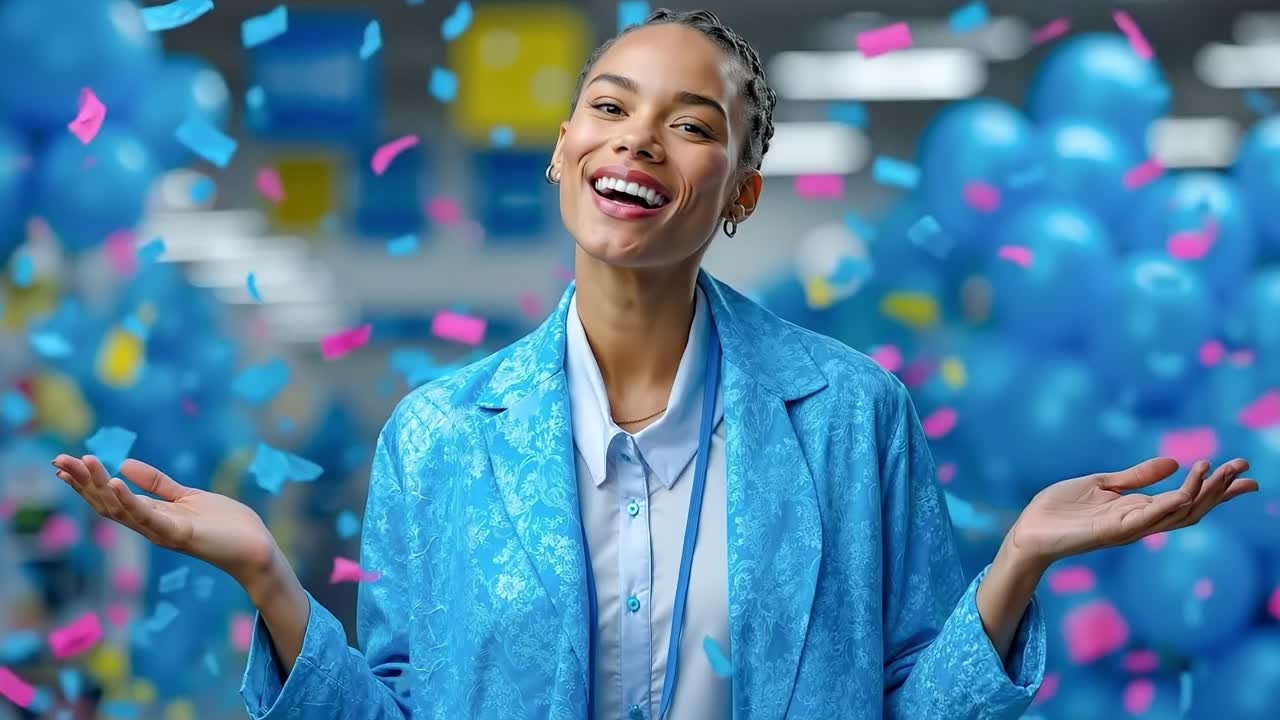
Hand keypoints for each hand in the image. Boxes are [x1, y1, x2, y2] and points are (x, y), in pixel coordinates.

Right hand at [52, 454, 279, 586]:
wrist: (255, 548)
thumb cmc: (225, 525)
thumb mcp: (187, 497)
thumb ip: (157, 484)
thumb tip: (123, 465)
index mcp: (152, 516)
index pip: (110, 498)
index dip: (87, 483)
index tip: (64, 464)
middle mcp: (150, 526)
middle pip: (107, 504)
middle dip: (83, 483)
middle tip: (58, 460)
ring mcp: (163, 532)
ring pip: (122, 509)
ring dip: (99, 486)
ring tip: (82, 463)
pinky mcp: (180, 535)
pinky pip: (149, 517)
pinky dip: (130, 500)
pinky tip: (115, 481)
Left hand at [1006, 457, 1258, 565]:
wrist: (1029, 529)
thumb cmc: (1061, 509)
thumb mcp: (1102, 484)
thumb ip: (1136, 476)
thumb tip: (1173, 462)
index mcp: (1139, 509)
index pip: (1187, 499)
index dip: (1216, 487)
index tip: (1243, 471)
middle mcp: (1141, 522)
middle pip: (1192, 508)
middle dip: (1219, 489)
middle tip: (1245, 468)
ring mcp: (1129, 528)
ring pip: (1177, 513)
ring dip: (1201, 492)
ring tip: (1219, 469)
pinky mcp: (1112, 531)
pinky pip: (1147, 519)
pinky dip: (1169, 505)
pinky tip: (1187, 490)